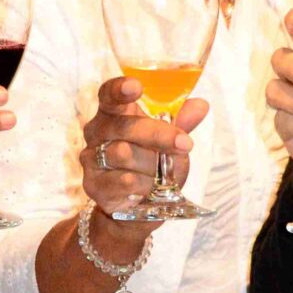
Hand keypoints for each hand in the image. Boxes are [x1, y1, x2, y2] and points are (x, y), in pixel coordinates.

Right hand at [79, 74, 208, 219]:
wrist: (136, 205)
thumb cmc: (150, 164)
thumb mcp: (169, 142)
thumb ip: (181, 123)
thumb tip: (201, 105)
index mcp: (113, 113)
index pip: (109, 95)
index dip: (119, 89)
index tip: (136, 86)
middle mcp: (97, 132)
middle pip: (123, 126)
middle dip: (157, 134)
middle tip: (184, 143)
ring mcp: (91, 158)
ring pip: (123, 154)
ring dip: (152, 165)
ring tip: (163, 174)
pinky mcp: (93, 184)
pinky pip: (123, 181)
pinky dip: (144, 185)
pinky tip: (150, 187)